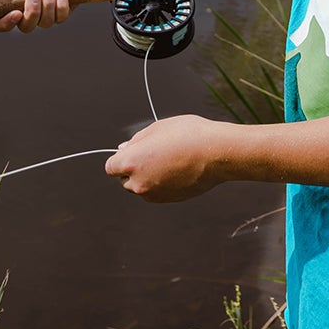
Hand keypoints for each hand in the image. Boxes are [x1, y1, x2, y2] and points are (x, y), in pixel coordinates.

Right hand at [0, 0, 96, 32]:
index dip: (3, 24)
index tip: (14, 14)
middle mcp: (26, 8)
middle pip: (23, 27)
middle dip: (32, 11)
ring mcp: (44, 12)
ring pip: (43, 24)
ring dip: (47, 3)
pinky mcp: (61, 12)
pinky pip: (59, 19)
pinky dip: (61, 3)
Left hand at [105, 115, 232, 201]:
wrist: (216, 153)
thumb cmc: (188, 135)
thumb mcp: (157, 128)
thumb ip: (136, 141)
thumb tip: (123, 150)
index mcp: (131, 163)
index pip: (111, 167)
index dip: (120, 158)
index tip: (133, 151)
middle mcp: (139, 183)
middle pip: (124, 180)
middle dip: (132, 169)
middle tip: (153, 153)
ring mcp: (155, 194)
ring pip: (141, 188)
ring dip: (147, 178)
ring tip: (168, 160)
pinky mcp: (169, 200)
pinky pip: (157, 193)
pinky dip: (161, 184)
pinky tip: (176, 170)